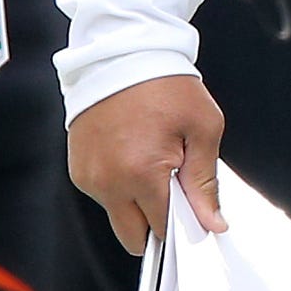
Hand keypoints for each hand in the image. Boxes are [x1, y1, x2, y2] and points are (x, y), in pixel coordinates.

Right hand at [67, 74, 226, 252]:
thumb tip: (212, 223)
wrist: (122, 52)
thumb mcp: (203, 127)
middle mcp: (109, 182)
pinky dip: (118, 184)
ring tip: (149, 159)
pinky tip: (130, 153)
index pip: (163, 230)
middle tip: (170, 187)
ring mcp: (89, 176)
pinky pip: (102, 195)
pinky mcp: (78, 168)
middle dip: (154, 223)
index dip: (181, 224)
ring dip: (134, 202)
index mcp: (142, 174)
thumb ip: (206, 182)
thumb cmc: (165, 83)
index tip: (190, 209)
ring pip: (117, 216)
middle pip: (133, 238)